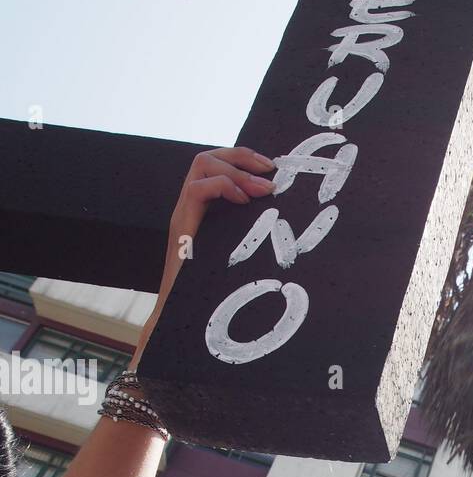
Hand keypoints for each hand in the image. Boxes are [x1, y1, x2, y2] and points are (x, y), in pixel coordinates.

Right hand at [131, 146, 277, 370]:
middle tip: (272, 170)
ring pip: (200, 164)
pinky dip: (223, 187)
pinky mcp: (181, 230)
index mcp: (201, 211)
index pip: (214, 165)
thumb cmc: (212, 295)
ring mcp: (182, 217)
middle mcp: (188, 209)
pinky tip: (245, 202)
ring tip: (262, 189)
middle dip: (242, 156)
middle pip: (207, 157)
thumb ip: (249, 239)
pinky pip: (196, 190)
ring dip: (236, 169)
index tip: (273, 169)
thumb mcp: (237, 258)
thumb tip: (287, 236)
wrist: (181, 320)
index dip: (243, 159)